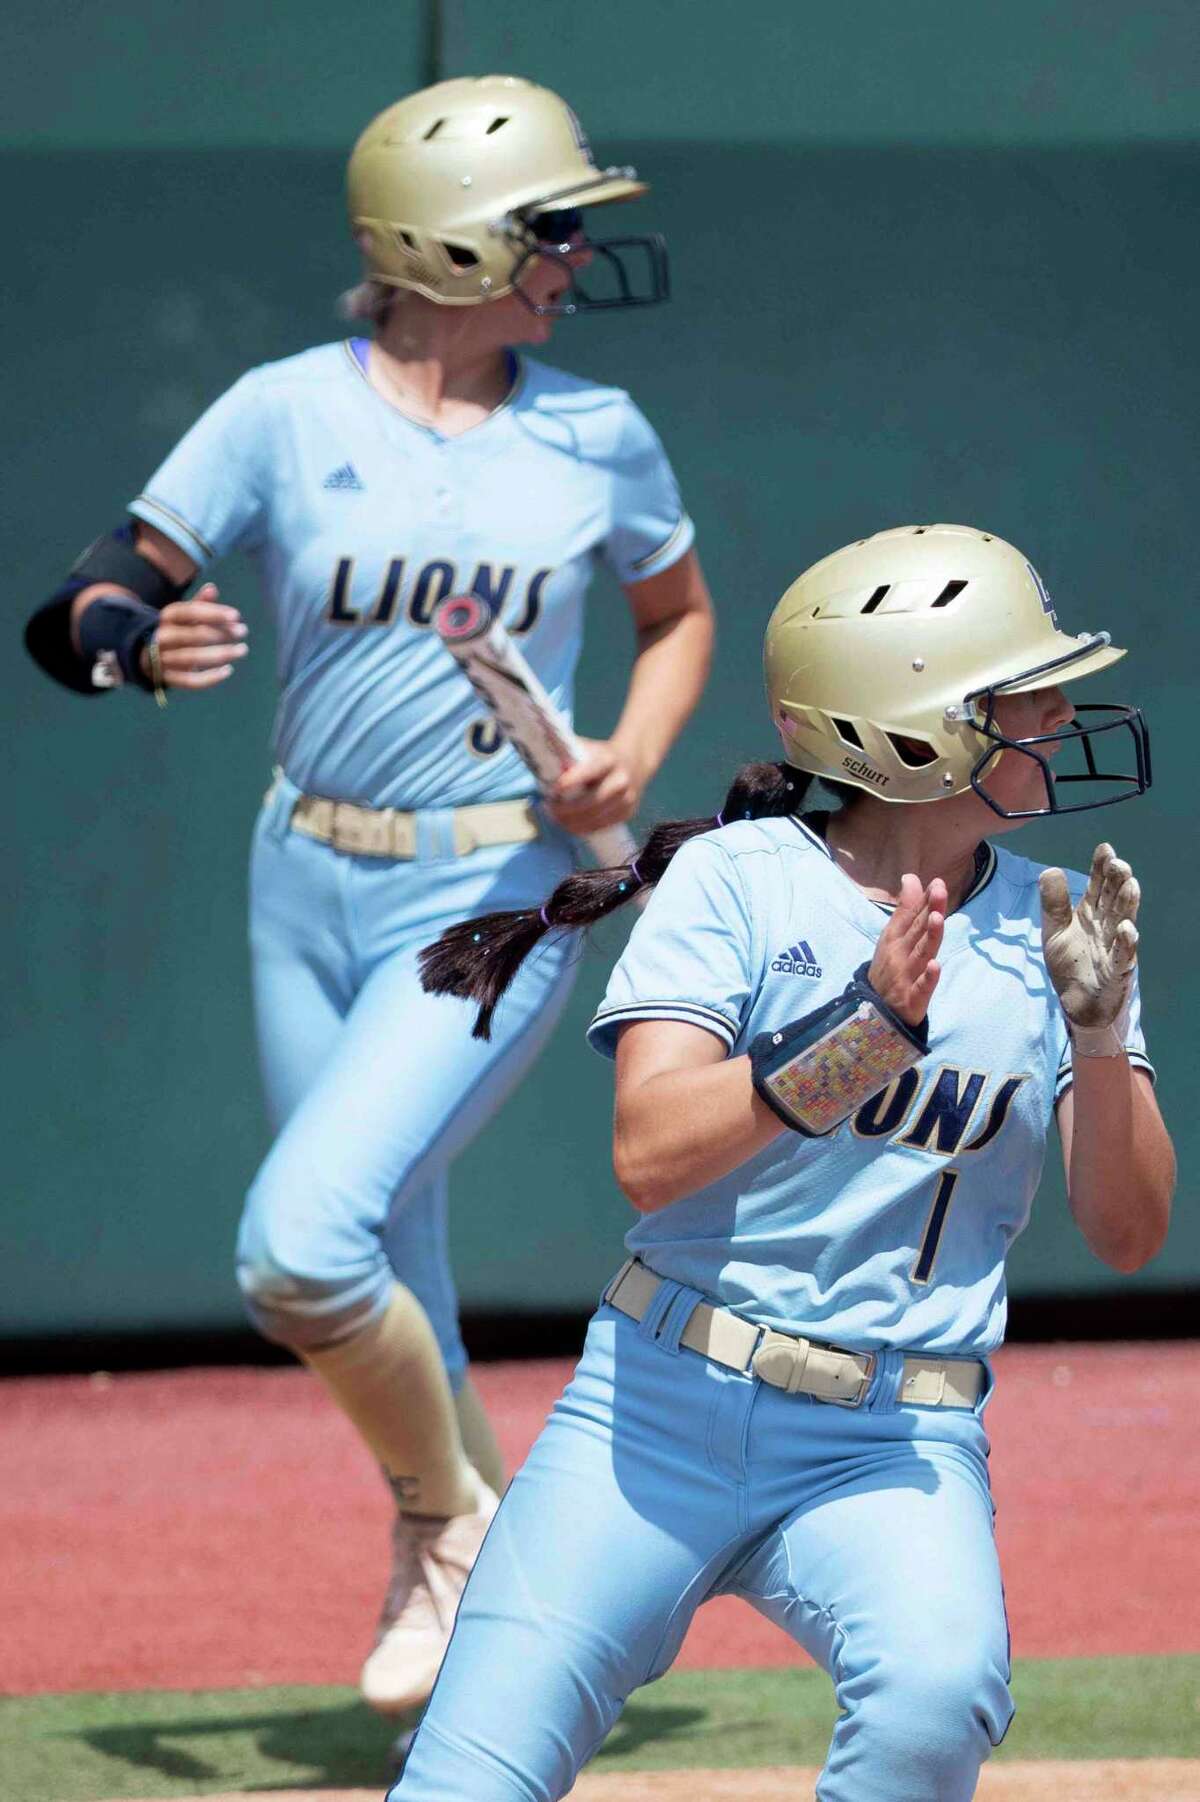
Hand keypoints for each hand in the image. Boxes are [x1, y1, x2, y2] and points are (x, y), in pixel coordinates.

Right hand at [140, 586, 248, 690]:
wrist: (148, 656)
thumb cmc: (176, 631)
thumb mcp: (184, 616)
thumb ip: (199, 604)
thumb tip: (212, 588)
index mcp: (166, 617)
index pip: (189, 612)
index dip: (213, 613)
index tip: (236, 616)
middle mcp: (161, 637)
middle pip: (192, 635)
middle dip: (221, 633)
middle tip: (243, 631)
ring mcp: (162, 659)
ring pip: (193, 657)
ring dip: (221, 654)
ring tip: (242, 649)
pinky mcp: (168, 679)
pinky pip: (190, 681)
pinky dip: (210, 678)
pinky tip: (228, 670)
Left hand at [546, 738, 645, 833]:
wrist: (634, 762)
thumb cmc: (600, 755)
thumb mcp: (586, 748)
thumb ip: (566, 755)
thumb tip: (538, 763)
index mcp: (609, 759)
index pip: (591, 770)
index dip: (573, 780)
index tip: (554, 790)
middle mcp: (621, 779)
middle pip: (593, 800)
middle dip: (568, 809)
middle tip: (549, 809)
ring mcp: (627, 798)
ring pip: (597, 817)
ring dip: (573, 822)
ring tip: (556, 819)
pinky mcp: (628, 812)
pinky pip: (603, 826)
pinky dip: (585, 829)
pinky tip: (571, 826)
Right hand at [867, 873, 945, 1026]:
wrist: (873, 1012)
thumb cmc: (888, 969)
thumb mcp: (891, 937)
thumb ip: (905, 909)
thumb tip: (911, 878)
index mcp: (894, 939)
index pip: (910, 916)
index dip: (923, 900)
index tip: (935, 882)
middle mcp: (899, 954)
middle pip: (917, 931)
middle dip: (928, 910)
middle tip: (939, 890)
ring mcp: (906, 976)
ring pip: (921, 953)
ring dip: (929, 936)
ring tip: (937, 918)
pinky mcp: (913, 998)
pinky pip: (921, 987)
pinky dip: (928, 977)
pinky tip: (935, 966)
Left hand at [1039, 843, 1138, 1029]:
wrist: (1076, 1002)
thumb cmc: (1069, 964)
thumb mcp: (1054, 931)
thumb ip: (1053, 904)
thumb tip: (1050, 869)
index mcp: (1091, 915)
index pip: (1099, 886)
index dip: (1102, 868)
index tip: (1105, 849)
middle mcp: (1106, 927)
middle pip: (1115, 900)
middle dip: (1118, 882)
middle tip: (1119, 864)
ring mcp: (1114, 948)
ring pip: (1124, 922)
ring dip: (1128, 905)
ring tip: (1130, 885)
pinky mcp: (1117, 971)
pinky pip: (1123, 956)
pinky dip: (1126, 944)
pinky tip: (1127, 929)